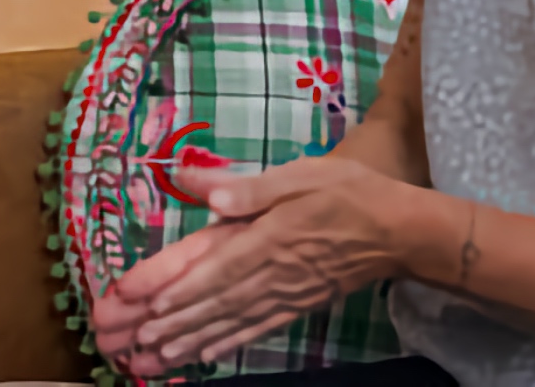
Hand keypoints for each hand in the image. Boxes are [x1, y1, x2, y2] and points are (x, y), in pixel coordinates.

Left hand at [95, 155, 409, 375]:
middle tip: (135, 344)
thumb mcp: (299, 175)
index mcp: (267, 239)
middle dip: (173, 325)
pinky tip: (206, 356)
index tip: (148, 308)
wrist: (399, 230)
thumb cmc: (347, 193)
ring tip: (157, 358)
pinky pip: (258, 330)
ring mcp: (286, 295)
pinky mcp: (298, 305)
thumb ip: (247, 185)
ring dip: (192, 341)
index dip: (182, 291)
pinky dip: (229, 344)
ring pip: (231, 323)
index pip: (217, 270)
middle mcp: (272, 275)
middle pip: (215, 304)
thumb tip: (200, 185)